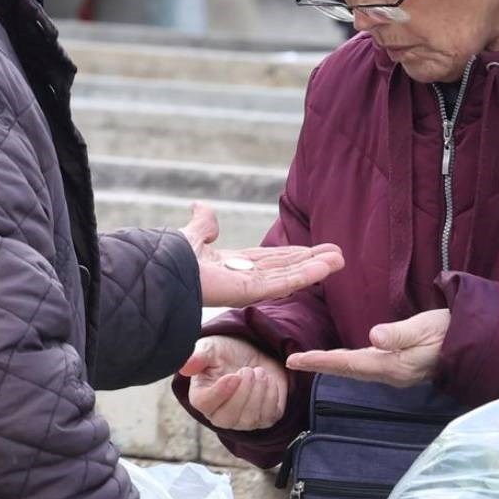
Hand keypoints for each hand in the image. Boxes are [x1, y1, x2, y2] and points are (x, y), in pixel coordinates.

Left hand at [180, 202, 343, 307]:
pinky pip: (282, 283)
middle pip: (284, 269)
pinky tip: (325, 267)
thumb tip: (201, 205)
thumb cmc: (169, 260)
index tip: (314, 251)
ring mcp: (246, 288)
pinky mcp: (248, 293)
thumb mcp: (192, 235)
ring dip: (314, 268)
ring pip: (289, 277)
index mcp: (229, 267)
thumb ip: (203, 223)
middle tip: (337, 256)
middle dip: (310, 263)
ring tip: (339, 260)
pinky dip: (304, 275)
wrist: (158, 273)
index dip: (292, 256)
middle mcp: (241, 279)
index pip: (268, 261)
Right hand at [180, 335, 288, 430]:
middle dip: (243, 392)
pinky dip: (271, 396)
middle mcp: (219, 414)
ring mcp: (242, 421)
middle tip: (248, 370)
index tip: (233, 376)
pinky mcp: (263, 419)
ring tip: (259, 371)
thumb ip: (198, 356)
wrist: (253, 351)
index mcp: (201, 396)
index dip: (220, 392)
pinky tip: (268, 380)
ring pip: (249, 419)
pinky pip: (268, 416)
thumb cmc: (227, 351)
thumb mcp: (211, 347)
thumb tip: (185, 367)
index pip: (205, 404)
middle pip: (228, 418)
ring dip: (258, 392)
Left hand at [286, 309, 450, 388]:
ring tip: (310, 360)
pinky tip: (343, 358)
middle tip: (293, 361)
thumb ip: (400, 333)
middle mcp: (390, 373)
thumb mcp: (426, 328)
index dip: (321, 361)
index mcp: (392, 365)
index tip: (295, 360)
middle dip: (321, 365)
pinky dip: (348, 362)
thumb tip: (374, 337)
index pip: (348, 364)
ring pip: (356, 370)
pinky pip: (367, 366)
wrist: (477, 343)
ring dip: (333, 365)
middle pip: (348, 370)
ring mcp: (396, 372)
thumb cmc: (451, 332)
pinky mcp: (401, 366)